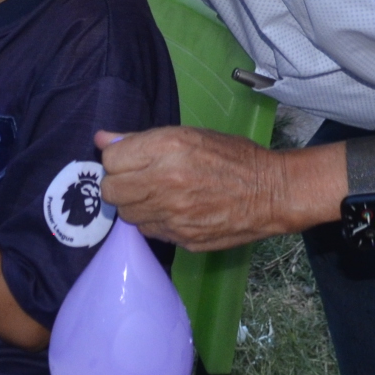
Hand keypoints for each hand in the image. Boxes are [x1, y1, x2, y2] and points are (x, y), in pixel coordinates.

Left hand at [95, 126, 290, 250]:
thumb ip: (142, 139)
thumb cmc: (233, 157)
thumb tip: (102, 139)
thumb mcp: (189, 135)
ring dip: (135, 204)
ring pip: (126, 215)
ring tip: (157, 195)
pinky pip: (149, 231)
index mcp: (167, 149)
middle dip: (119, 184)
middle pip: (110, 191)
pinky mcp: (181, 238)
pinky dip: (154, 221)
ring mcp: (172, 215)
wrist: (271, 193)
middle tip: (138, 179)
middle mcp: (165, 182)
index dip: (118, 158)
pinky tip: (173, 210)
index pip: (111, 159)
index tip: (131, 159)